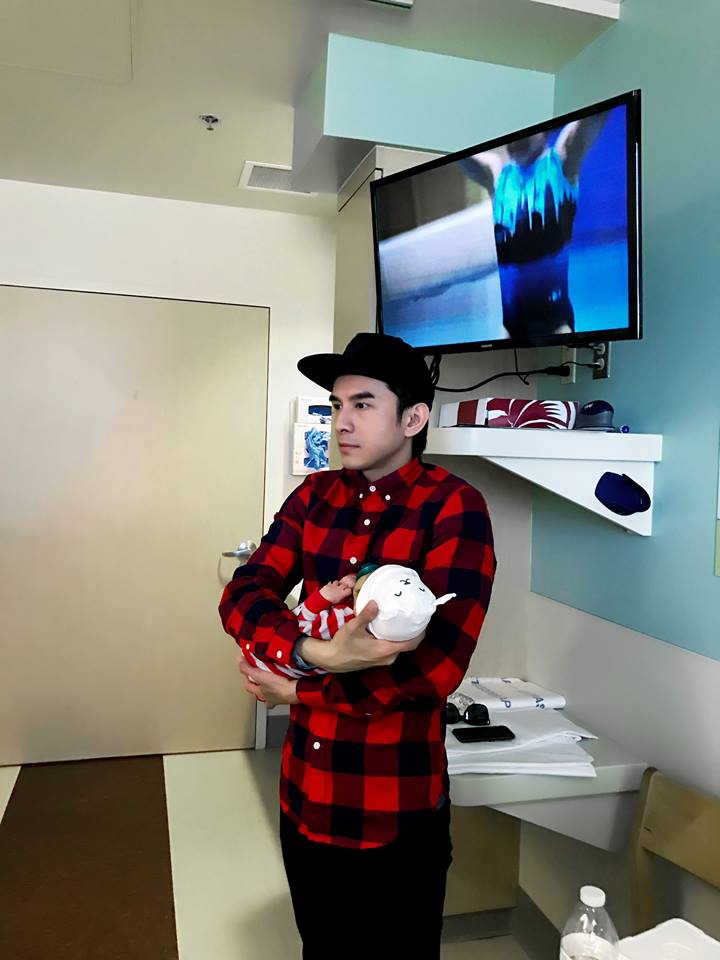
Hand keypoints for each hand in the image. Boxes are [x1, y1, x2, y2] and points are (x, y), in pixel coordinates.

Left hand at [236, 657, 298, 706]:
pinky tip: (286, 678)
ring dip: (270, 686)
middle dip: (258, 685)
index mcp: (260, 693)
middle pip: (260, 692)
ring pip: (271, 693)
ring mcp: (279, 696)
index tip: (245, 666)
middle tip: (259, 676)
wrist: (296, 691)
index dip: (245, 676)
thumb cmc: (279, 687)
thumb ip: (248, 669)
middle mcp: (269, 697)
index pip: (248, 685)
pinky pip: (284, 688)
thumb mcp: (260, 676)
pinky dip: (284, 684)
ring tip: (272, 677)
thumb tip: (238, 661)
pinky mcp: (288, 692)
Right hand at [297, 602, 424, 673]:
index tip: (423, 619)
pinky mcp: (378, 659)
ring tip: (404, 619)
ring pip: (400, 647)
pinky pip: (393, 649)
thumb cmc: (343, 644)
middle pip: (408, 645)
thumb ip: (366, 615)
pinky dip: (395, 639)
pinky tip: (390, 628)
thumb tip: (376, 602)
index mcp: (386, 650)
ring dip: (403, 636)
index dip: (420, 632)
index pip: (411, 643)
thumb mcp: (353, 627)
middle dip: (412, 632)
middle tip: (413, 616)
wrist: (332, 660)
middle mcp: (388, 657)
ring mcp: (383, 660)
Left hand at [319, 576, 355, 604]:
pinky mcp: (328, 585)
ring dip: (337, 584)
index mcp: (342, 593)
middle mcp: (339, 588)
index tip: (348, 592)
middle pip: (345, 584)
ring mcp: (333, 586)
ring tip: (336, 586)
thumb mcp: (338, 602)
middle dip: (344, 586)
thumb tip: (347, 599)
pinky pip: (330, 582)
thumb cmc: (330, 602)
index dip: (349, 591)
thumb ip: (343, 599)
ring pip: (337, 581)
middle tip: (343, 589)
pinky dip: (331, 584)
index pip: (349, 590)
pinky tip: (330, 587)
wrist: (322, 599)